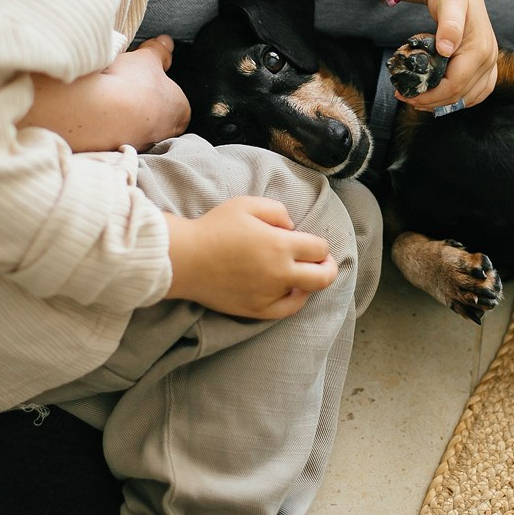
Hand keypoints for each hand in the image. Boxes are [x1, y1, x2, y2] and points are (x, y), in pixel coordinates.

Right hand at [22, 36, 190, 151]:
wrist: (99, 113)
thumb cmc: (131, 85)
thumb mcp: (147, 58)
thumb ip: (159, 51)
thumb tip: (166, 43)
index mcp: (181, 110)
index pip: (175, 99)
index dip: (159, 85)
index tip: (145, 76)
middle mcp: (165, 133)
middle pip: (156, 112)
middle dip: (141, 100)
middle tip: (125, 85)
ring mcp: (141, 144)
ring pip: (134, 124)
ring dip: (122, 112)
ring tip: (108, 96)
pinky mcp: (117, 150)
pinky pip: (114, 133)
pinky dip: (107, 123)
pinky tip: (97, 110)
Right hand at [164, 196, 337, 318]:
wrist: (185, 259)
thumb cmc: (214, 228)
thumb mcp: (247, 204)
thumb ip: (277, 211)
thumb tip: (291, 227)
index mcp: (280, 245)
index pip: (319, 248)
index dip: (320, 245)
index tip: (313, 243)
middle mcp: (279, 273)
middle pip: (323, 277)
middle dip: (329, 267)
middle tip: (325, 262)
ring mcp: (269, 295)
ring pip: (306, 294)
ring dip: (310, 283)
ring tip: (304, 274)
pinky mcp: (256, 310)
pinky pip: (286, 310)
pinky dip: (294, 300)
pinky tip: (291, 291)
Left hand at [402, 0, 497, 111]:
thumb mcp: (448, 2)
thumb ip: (449, 24)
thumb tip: (446, 50)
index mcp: (480, 50)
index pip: (455, 85)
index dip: (430, 96)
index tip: (406, 95)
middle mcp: (489, 59)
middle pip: (460, 95)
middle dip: (432, 101)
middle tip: (405, 98)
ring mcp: (490, 62)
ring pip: (469, 97)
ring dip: (444, 103)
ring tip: (418, 101)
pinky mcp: (486, 62)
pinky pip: (477, 91)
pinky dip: (459, 98)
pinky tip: (438, 97)